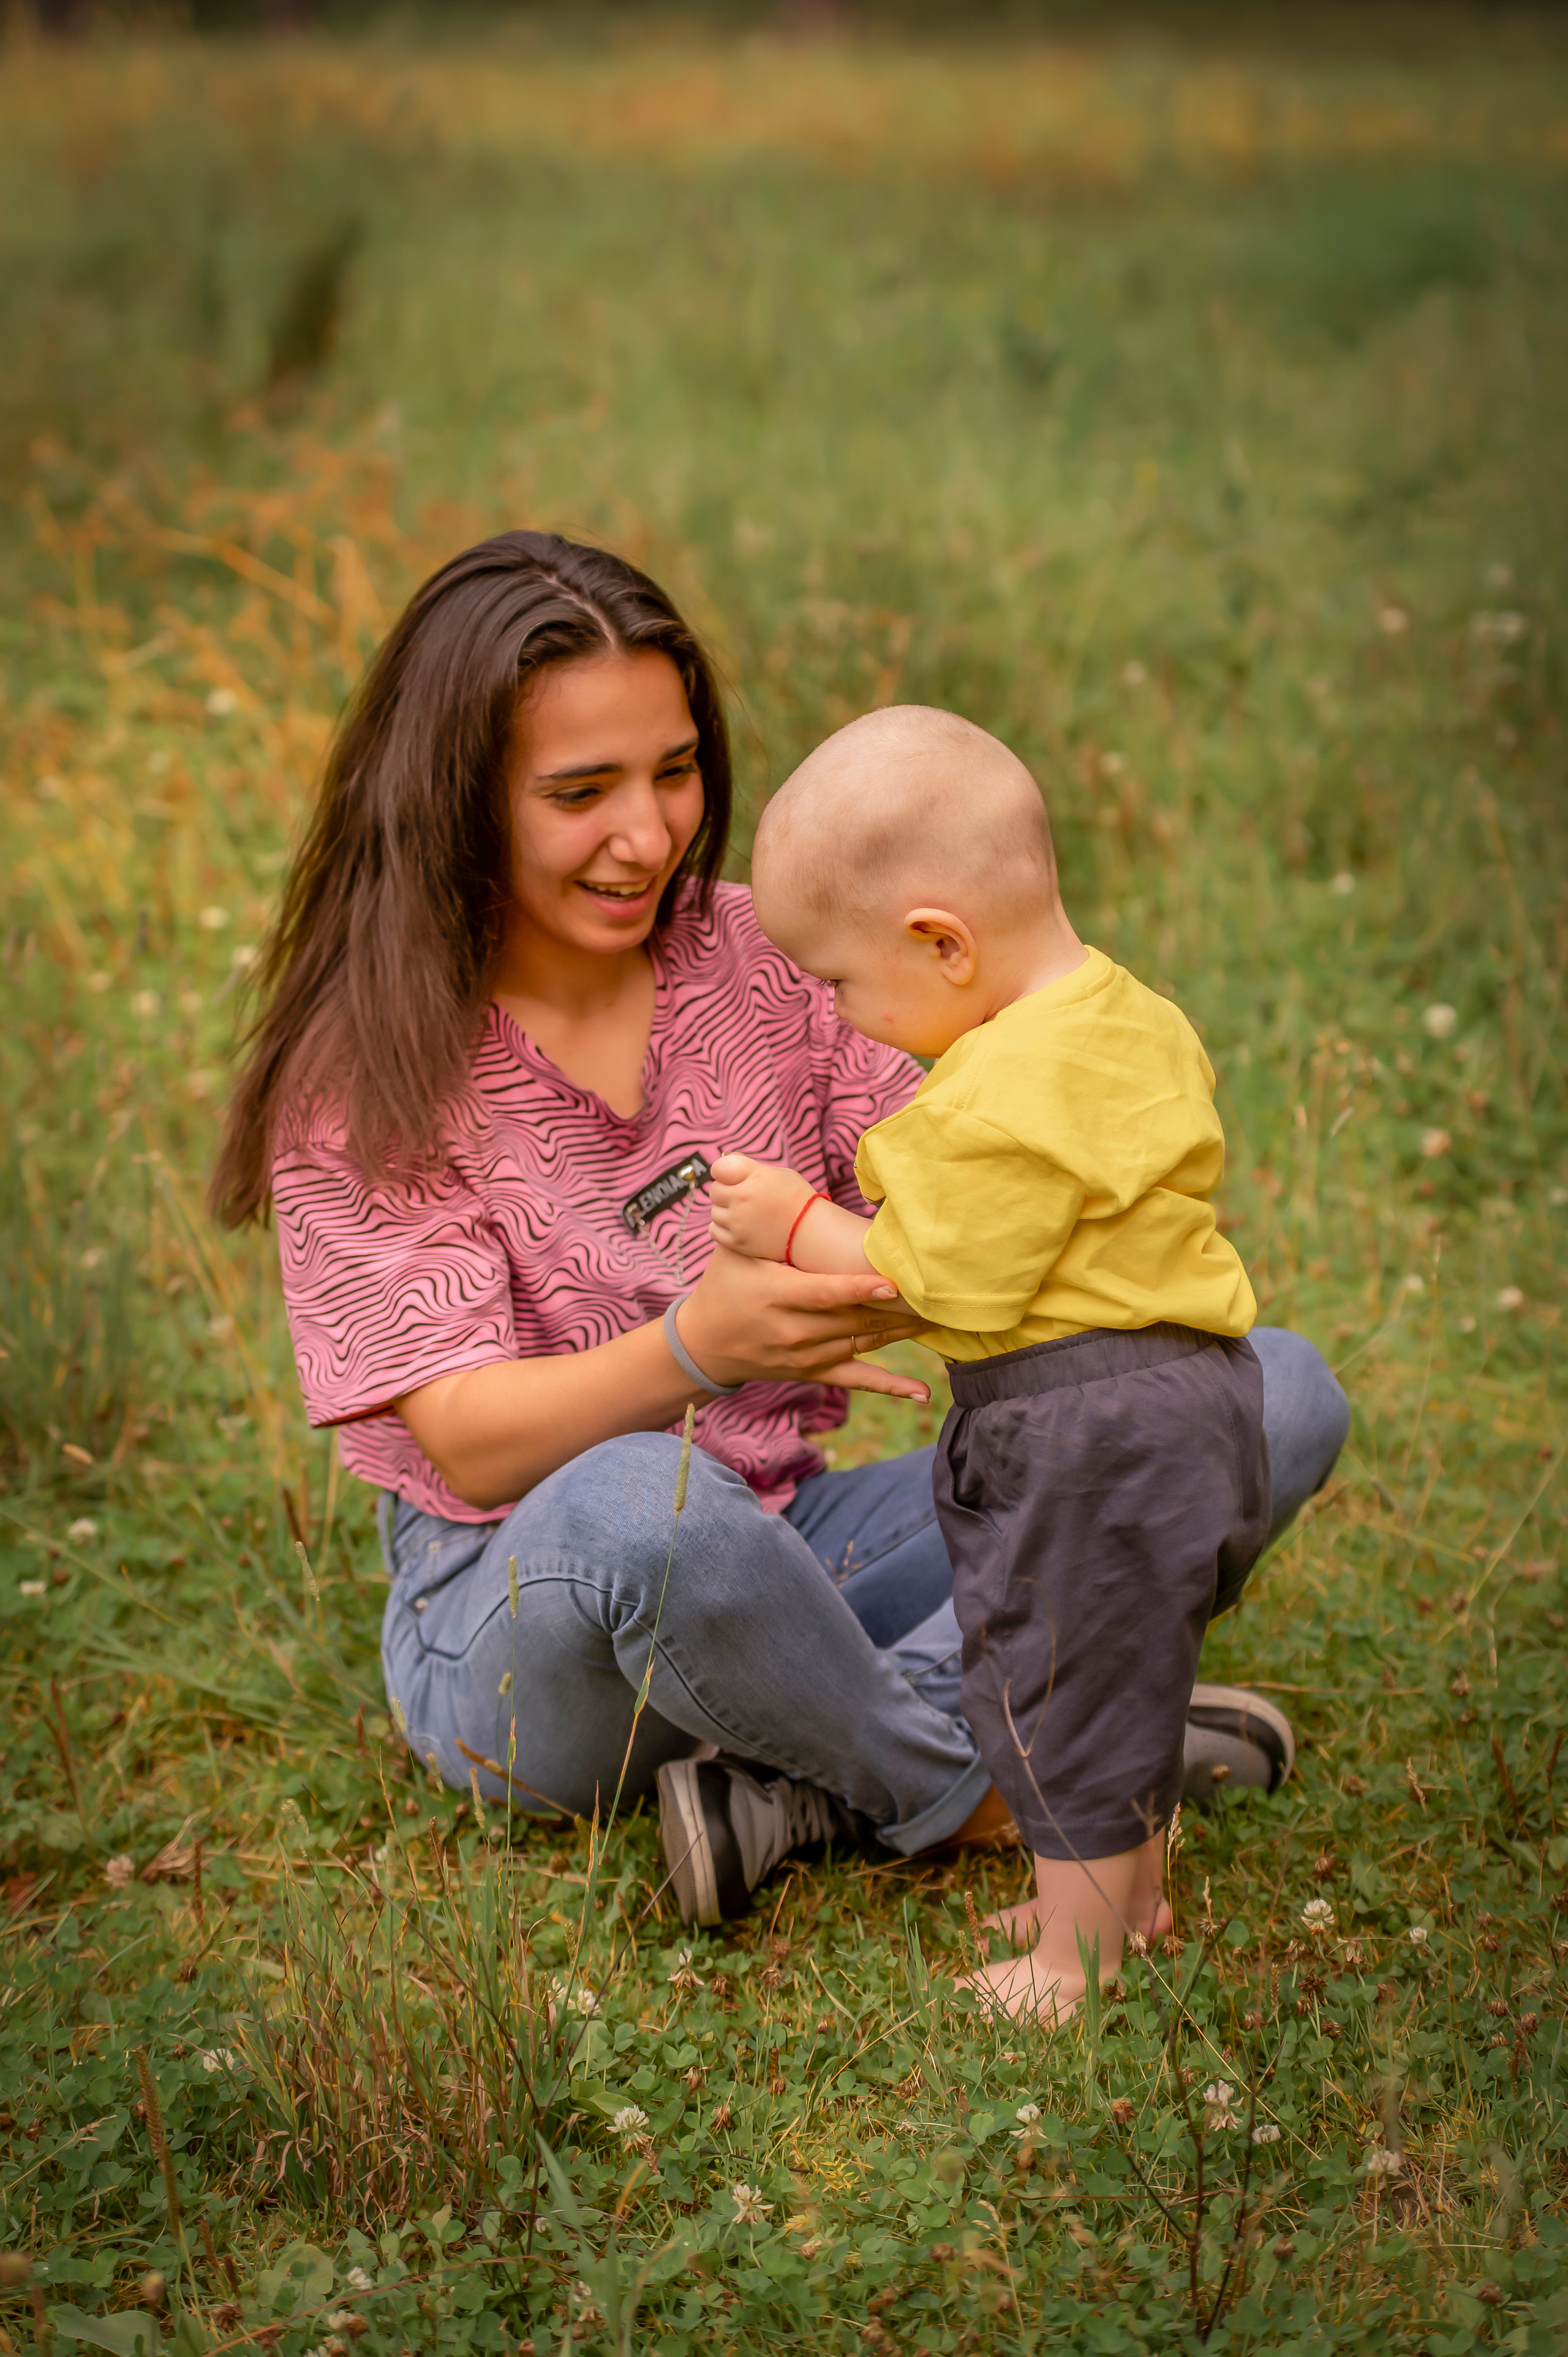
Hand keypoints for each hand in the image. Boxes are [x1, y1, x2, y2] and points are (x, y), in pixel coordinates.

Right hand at [679, 1242, 930, 1402]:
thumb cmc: (724, 1285)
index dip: (860, 1289)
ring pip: (863, 1343)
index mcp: (775, 1294)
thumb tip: (768, 1180)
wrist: (705, 1343)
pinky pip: (857, 1381)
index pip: (825, 1293)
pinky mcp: (813, 1372)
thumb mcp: (733, 1252)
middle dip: (896, 1308)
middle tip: (936, 1294)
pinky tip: (922, 1393)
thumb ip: (761, 1226)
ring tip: (938, 1317)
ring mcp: (805, 1356)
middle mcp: (793, 1330)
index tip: (892, 1285)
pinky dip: (891, 1388)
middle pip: (853, 1319)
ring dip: (902, 1332)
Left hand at [708, 1152, 816, 1260]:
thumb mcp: (777, 1173)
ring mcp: (738, 1222)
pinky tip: (739, 1225)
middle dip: (726, 1191)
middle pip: (714, 1190)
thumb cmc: (796, 1198)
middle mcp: (743, 1198)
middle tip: (745, 1196)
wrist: (811, 1231)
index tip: (734, 1177)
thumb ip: (748, 1165)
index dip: (724, 1171)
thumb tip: (723, 1156)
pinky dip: (723, 1227)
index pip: (719, 1168)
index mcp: (754, 1176)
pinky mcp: (737, 1242)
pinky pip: (714, 1230)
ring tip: (746, 1212)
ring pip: (714, 1211)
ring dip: (725, 1210)